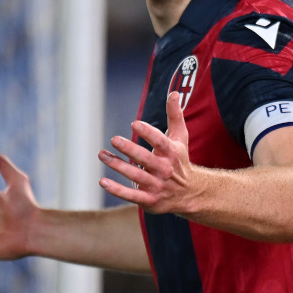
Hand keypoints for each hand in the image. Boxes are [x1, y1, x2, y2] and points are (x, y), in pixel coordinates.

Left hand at [99, 91, 199, 214]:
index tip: (134, 123)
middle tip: (114, 139)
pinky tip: (102, 181)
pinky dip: (116, 189)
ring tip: (102, 154)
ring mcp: (156, 186)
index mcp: (172, 153)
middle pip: (145, 159)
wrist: (190, 193)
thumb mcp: (181, 137)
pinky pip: (131, 195)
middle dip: (129, 149)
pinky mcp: (149, 199)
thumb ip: (175, 115)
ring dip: (117, 165)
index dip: (148, 132)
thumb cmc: (180, 160)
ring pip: (135, 175)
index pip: (160, 141)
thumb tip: (174, 92)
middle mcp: (164, 169)